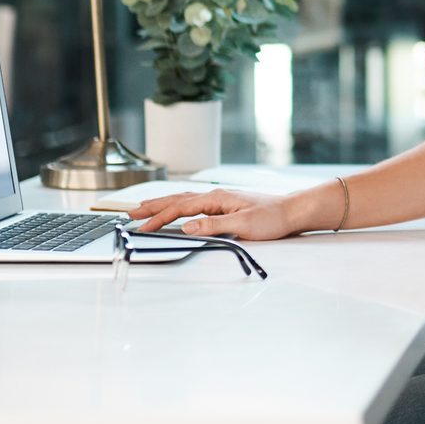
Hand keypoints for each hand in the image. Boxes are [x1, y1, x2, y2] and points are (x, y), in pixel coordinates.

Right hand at [126, 188, 302, 239]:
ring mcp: (220, 200)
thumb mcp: (243, 224)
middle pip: (177, 199)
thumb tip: (187, 226)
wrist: (292, 212)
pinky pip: (194, 204)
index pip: (180, 208)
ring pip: (184, 200)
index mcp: (217, 199)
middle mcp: (216, 196)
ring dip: (163, 205)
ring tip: (145, 209)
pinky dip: (178, 206)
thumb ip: (213, 225)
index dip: (159, 218)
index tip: (143, 227)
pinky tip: (175, 209)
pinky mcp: (225, 206)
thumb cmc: (272, 217)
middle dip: (153, 207)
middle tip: (132, 213)